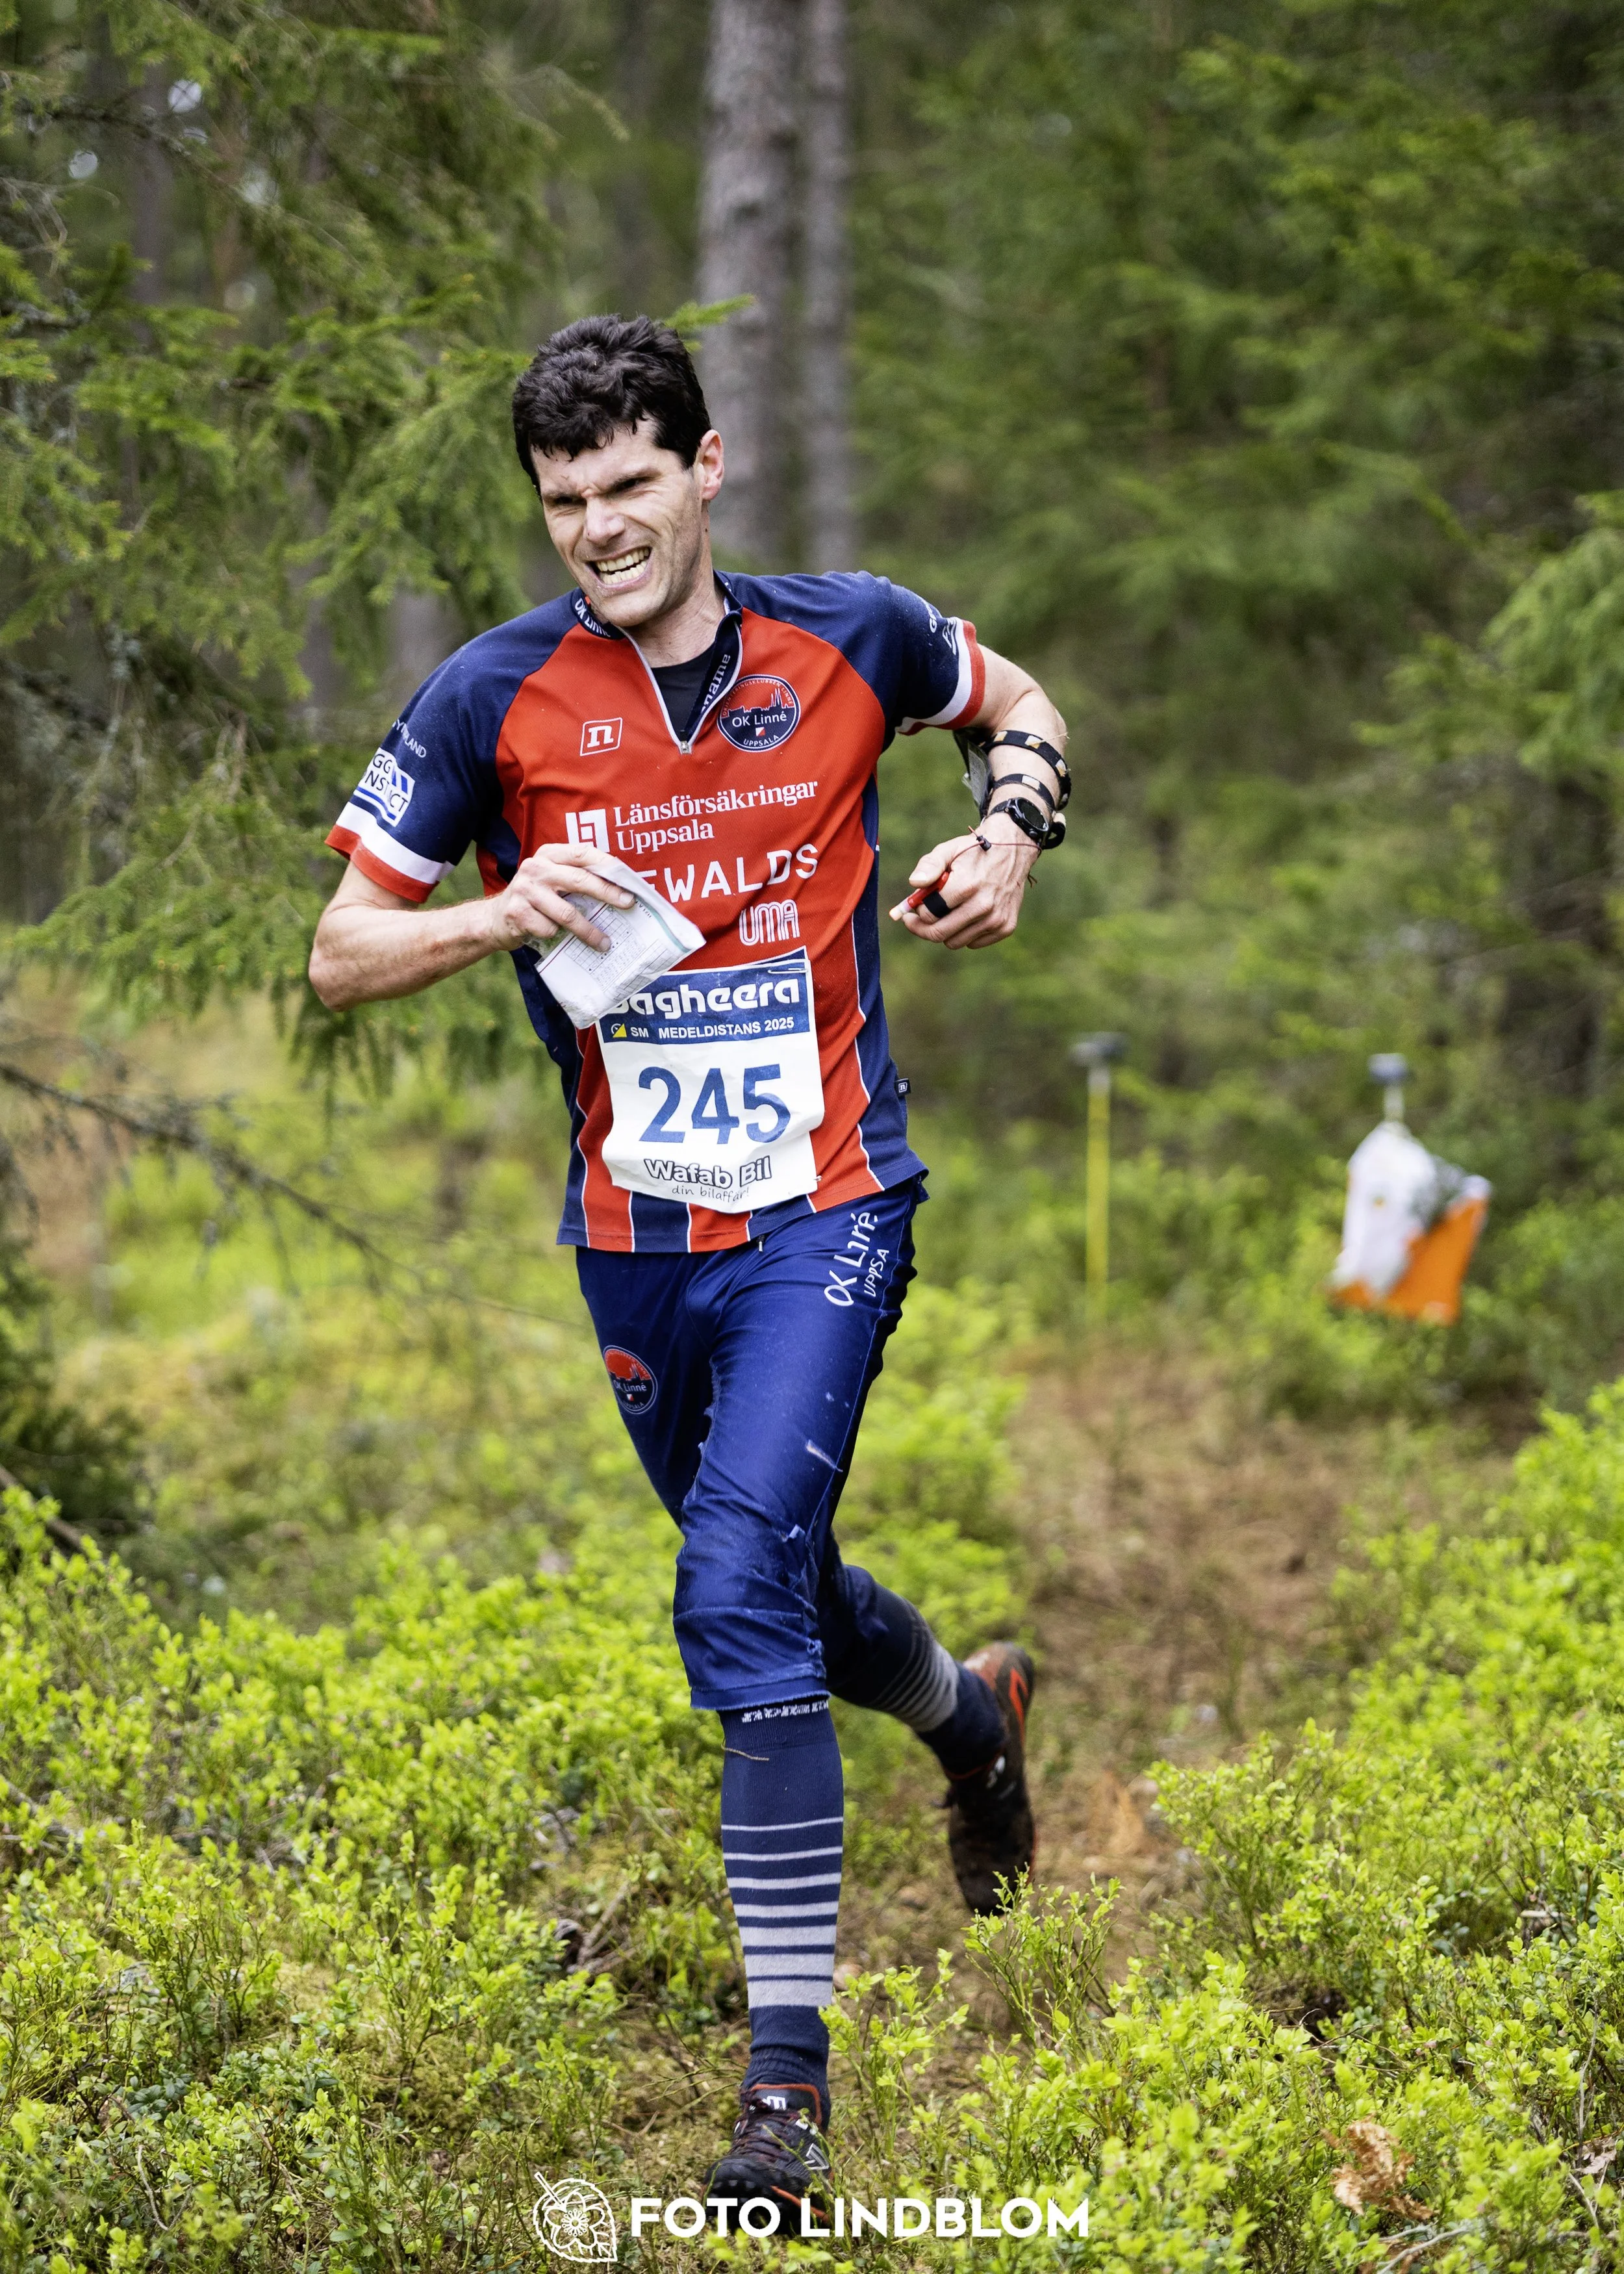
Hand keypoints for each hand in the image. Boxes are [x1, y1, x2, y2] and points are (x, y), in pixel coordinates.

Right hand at [485, 843, 634, 953]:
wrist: (495, 919)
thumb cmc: (535, 898)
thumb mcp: (552, 879)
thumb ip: (576, 877)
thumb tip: (619, 888)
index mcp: (548, 855)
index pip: (582, 853)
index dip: (606, 864)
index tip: (627, 879)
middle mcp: (535, 868)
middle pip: (579, 880)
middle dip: (607, 893)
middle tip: (628, 904)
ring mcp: (524, 890)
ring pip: (567, 913)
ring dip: (589, 931)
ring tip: (604, 942)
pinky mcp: (517, 913)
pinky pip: (550, 929)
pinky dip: (557, 936)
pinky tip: (555, 936)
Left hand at [888, 821, 1038, 947]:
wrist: (1013, 852)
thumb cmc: (974, 852)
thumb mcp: (948, 850)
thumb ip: (929, 866)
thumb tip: (914, 883)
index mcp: (966, 885)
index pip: (929, 914)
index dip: (917, 912)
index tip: (914, 908)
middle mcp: (983, 905)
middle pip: (939, 933)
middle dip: (922, 928)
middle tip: (916, 920)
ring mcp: (996, 919)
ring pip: (954, 942)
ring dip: (945, 930)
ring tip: (947, 912)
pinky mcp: (1006, 927)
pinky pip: (973, 943)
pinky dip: (965, 933)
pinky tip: (966, 915)